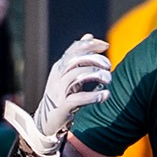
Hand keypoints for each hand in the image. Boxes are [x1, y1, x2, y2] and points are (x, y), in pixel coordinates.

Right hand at [17, 34, 110, 153]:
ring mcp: (59, 91)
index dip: (90, 44)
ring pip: (77, 76)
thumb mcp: (69, 72)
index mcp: (60, 66)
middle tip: (108, 66)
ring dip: (96, 75)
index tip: (106, 45)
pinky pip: (78, 98)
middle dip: (95, 60)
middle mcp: (58, 76)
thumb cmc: (62, 94)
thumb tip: (88, 36)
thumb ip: (78, 56)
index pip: (74, 49)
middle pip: (76, 60)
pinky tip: (105, 95)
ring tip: (109, 80)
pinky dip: (93, 96)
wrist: (47, 120)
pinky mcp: (63, 106)